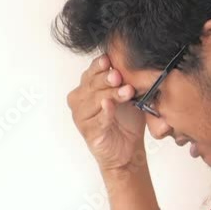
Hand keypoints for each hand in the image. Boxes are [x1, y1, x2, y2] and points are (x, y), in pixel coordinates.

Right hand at [66, 54, 146, 172]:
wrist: (129, 148)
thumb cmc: (127, 119)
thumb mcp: (127, 94)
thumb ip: (124, 80)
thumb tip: (130, 64)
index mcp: (88, 87)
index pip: (91, 71)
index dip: (100, 65)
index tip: (109, 60)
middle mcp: (80, 99)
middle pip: (92, 84)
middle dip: (107, 79)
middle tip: (118, 76)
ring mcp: (81, 116)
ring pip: (94, 100)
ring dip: (110, 94)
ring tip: (126, 91)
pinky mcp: (88, 131)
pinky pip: (96, 120)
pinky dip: (104, 113)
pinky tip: (109, 106)